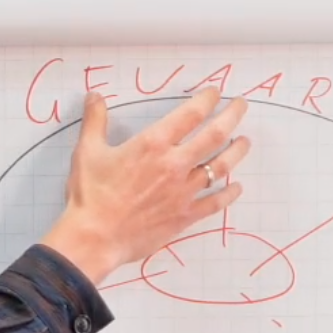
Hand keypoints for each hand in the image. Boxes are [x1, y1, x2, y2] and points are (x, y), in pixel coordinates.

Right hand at [38, 84, 250, 283]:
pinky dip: (229, 194)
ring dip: (236, 152)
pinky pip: (215, 202)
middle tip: (240, 107)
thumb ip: (95, 120)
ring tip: (245, 142)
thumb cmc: (90, 196)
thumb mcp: (87, 151)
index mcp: (153, 144)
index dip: (207, 100)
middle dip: (232, 116)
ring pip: (220, 167)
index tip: (215, 94)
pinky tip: (237, 188)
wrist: (94, 238)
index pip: (190, 114)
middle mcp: (174, 164)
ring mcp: (183, 191)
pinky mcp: (184, 215)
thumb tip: (94, 96)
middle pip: (214, 135)